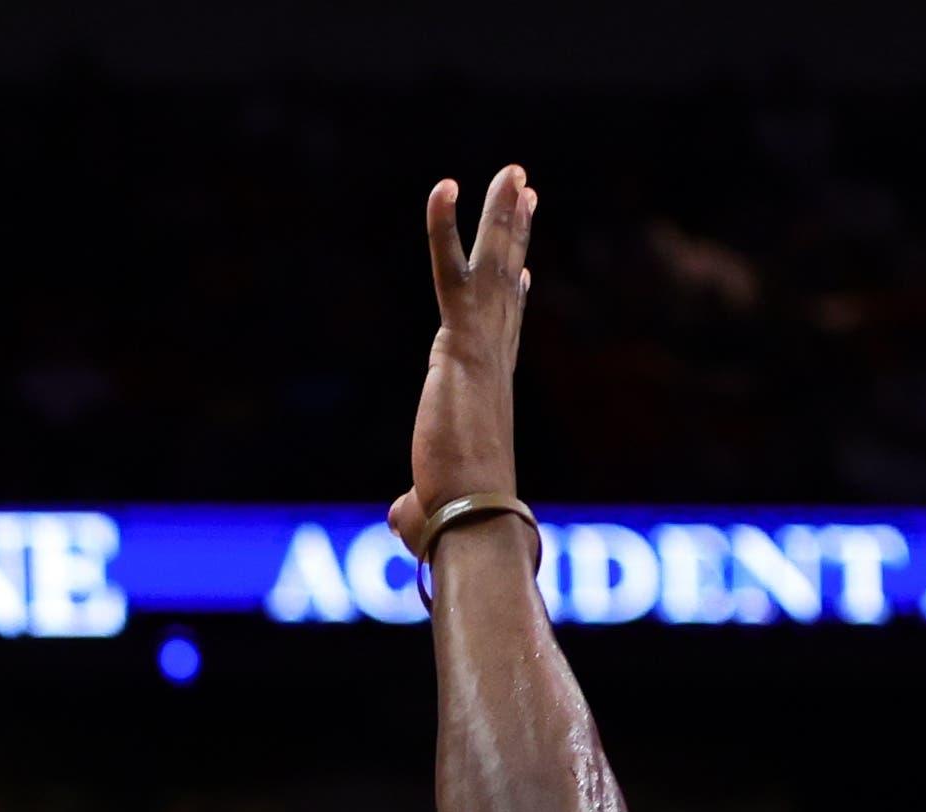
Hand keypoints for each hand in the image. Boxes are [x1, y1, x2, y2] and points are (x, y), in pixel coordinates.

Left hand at [390, 167, 537, 549]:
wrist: (471, 521)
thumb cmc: (452, 527)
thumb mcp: (424, 508)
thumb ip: (411, 508)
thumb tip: (400, 520)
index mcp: (486, 392)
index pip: (504, 332)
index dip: (512, 295)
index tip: (521, 268)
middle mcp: (494, 363)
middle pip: (508, 284)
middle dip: (515, 234)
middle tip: (525, 190)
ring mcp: (483, 348)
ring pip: (493, 267)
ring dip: (504, 214)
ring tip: (512, 170)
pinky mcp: (459, 344)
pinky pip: (450, 273)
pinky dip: (446, 228)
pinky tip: (446, 186)